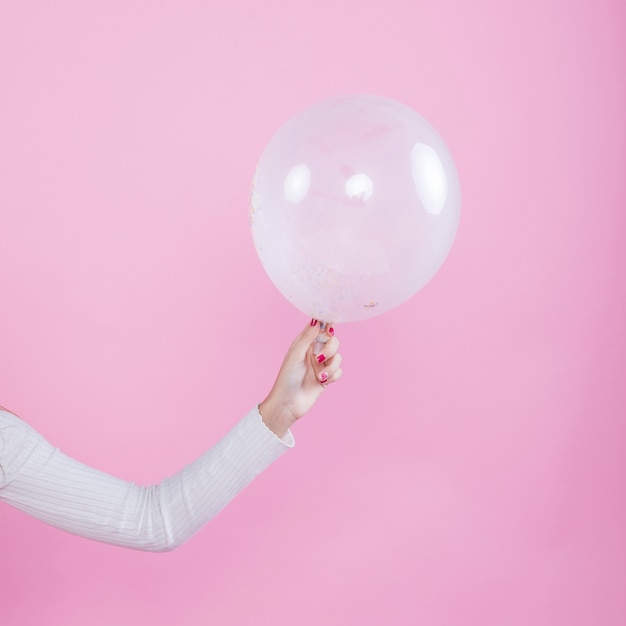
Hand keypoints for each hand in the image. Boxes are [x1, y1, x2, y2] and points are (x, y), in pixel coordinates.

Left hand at [259, 320, 342, 437]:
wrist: (288, 403)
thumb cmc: (287, 378)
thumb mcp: (296, 354)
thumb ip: (307, 337)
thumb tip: (317, 320)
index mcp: (305, 344)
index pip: (319, 328)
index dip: (327, 325)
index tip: (330, 326)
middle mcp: (314, 352)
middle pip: (333, 341)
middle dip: (331, 349)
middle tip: (320, 358)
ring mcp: (321, 365)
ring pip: (338, 357)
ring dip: (331, 367)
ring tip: (320, 376)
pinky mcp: (327, 378)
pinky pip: (339, 371)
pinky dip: (332, 376)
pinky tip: (322, 382)